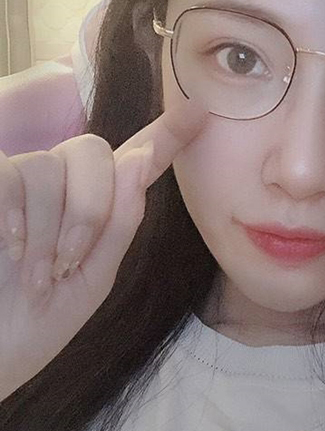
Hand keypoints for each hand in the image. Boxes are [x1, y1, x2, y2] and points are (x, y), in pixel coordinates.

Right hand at [0, 98, 207, 400]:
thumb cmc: (36, 321)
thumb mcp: (93, 278)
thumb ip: (119, 222)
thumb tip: (140, 160)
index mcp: (96, 209)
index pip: (135, 160)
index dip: (167, 132)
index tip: (200, 110)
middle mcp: (59, 185)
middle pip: (92, 151)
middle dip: (89, 208)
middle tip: (68, 263)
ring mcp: (19, 184)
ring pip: (48, 167)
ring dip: (48, 230)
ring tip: (35, 275)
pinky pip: (12, 174)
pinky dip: (16, 217)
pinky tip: (11, 249)